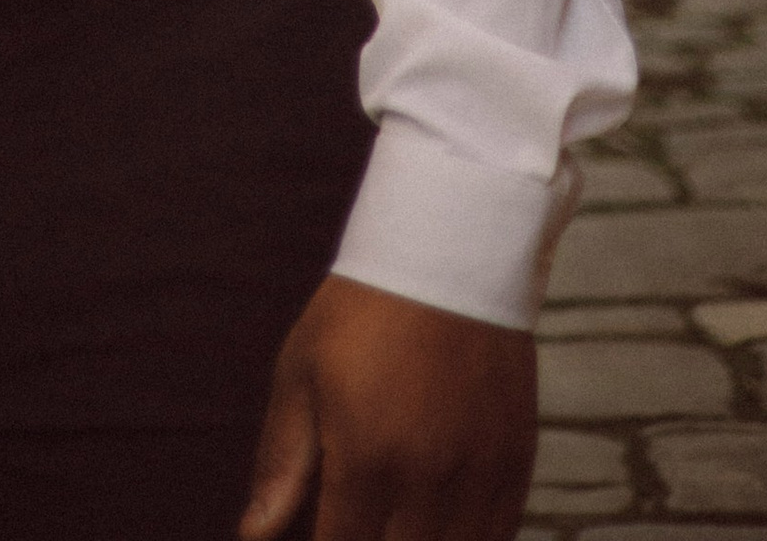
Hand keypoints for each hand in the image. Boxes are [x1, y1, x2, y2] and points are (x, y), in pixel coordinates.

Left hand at [240, 276, 535, 540]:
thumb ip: (282, 463)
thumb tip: (251, 535)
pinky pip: (497, 538)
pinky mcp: (515, 466)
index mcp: (365, 458)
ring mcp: (478, 477)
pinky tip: (435, 527)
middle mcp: (426, 479)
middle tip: (354, 522)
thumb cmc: (360, 313)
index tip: (318, 535)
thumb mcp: (302, 374)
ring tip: (392, 521)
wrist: (448, 254)